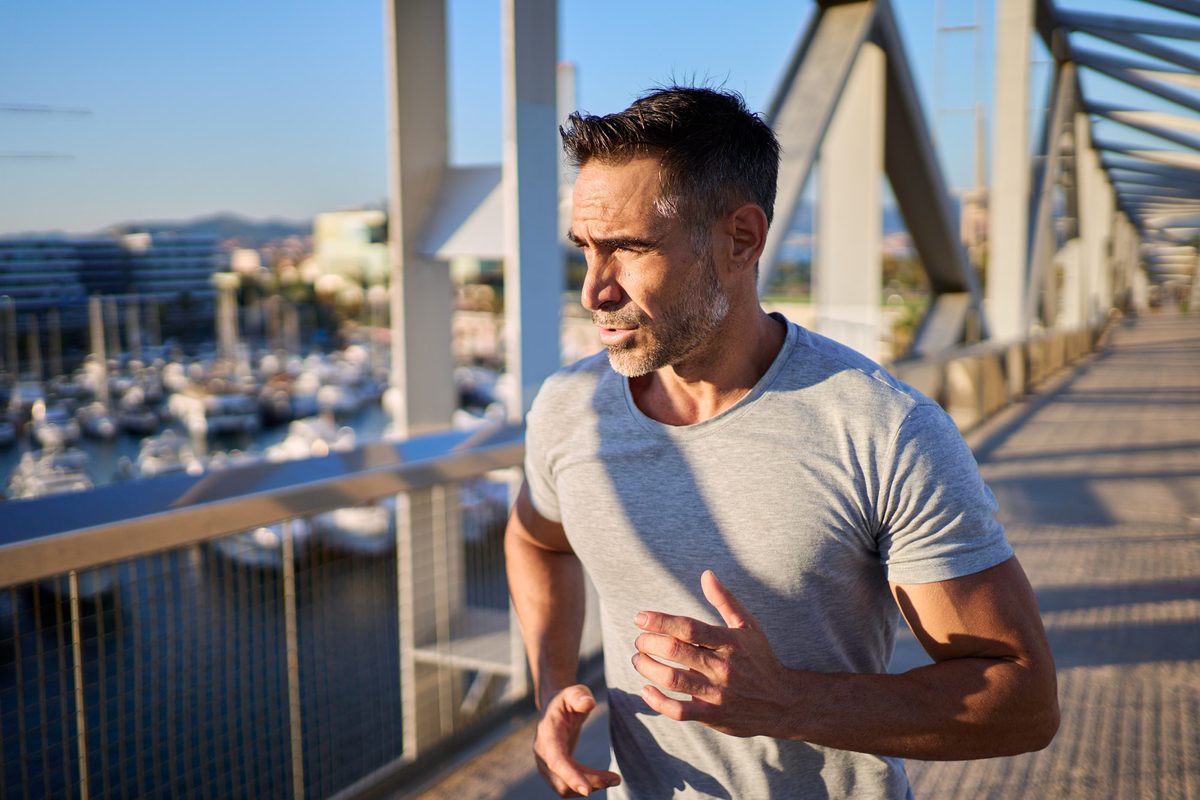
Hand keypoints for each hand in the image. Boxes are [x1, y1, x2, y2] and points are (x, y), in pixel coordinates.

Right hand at [533, 684, 621, 796]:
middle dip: (589, 783)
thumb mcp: (574, 692)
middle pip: (562, 781)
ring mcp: (545, 764)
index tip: (588, 791)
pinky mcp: (553, 771)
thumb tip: (589, 703)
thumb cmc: (567, 699)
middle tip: (615, 779)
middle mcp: (542, 753)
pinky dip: (587, 784)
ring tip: (613, 779)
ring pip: (565, 788)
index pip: (557, 760)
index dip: (571, 776)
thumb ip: (580, 695)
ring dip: (590, 786)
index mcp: (547, 734)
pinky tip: (604, 778)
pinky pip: (568, 786)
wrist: (554, 707)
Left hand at [632, 570, 791, 737]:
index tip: (639, 618)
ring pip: (673, 680)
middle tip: (639, 640)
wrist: (783, 703)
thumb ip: (725, 600)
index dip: (660, 621)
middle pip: (677, 651)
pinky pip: (679, 711)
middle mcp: (722, 667)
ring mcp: (717, 693)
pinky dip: (658, 702)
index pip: (689, 627)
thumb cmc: (760, 658)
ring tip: (638, 660)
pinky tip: (646, 690)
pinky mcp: (713, 715)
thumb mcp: (748, 626)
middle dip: (649, 643)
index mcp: (729, 642)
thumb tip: (706, 574)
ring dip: (648, 668)